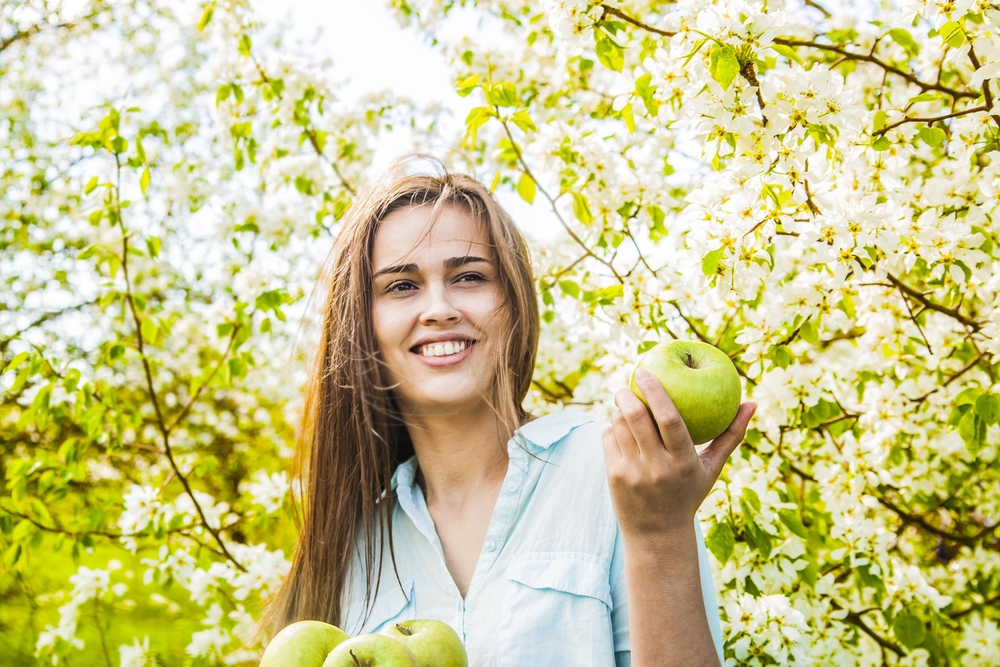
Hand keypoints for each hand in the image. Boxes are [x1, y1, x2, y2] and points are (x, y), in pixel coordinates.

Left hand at [602, 368, 755, 538]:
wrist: (657, 535)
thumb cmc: (688, 495)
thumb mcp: (711, 469)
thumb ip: (731, 435)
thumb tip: (752, 403)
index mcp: (684, 462)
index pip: (670, 419)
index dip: (656, 392)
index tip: (644, 371)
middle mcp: (657, 467)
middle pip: (636, 418)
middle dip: (626, 395)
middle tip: (627, 384)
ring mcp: (633, 473)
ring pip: (619, 426)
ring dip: (619, 410)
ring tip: (625, 403)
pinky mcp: (614, 477)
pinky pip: (608, 439)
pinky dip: (612, 428)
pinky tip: (618, 427)